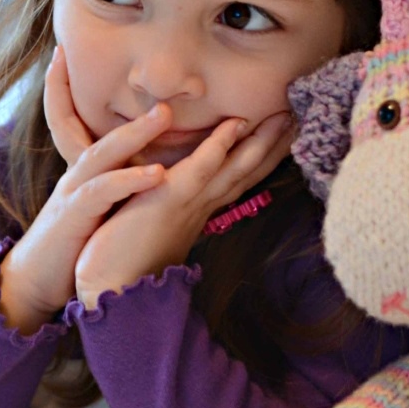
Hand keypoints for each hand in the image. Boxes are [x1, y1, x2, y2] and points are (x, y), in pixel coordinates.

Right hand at [0, 48, 172, 332]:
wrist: (37, 282)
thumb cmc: (72, 246)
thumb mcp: (98, 207)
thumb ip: (118, 186)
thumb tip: (156, 168)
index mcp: (87, 172)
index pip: (90, 122)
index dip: (95, 94)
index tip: (103, 63)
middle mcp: (77, 175)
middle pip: (97, 126)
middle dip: (117, 98)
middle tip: (154, 70)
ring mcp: (72, 193)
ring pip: (102, 153)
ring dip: (134, 133)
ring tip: (164, 114)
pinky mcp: (73, 217)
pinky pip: (101, 192)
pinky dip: (129, 180)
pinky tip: (156, 172)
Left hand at [71, 108, 292, 307]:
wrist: (110, 291)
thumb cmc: (122, 260)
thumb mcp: (151, 225)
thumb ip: (168, 209)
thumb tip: (173, 194)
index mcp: (197, 213)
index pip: (236, 179)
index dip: (260, 157)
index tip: (282, 136)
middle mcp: (201, 208)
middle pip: (246, 172)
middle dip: (273, 146)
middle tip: (298, 118)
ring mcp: (190, 204)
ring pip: (235, 168)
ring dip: (262, 142)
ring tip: (285, 116)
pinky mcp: (171, 199)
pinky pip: (202, 166)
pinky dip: (220, 144)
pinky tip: (238, 123)